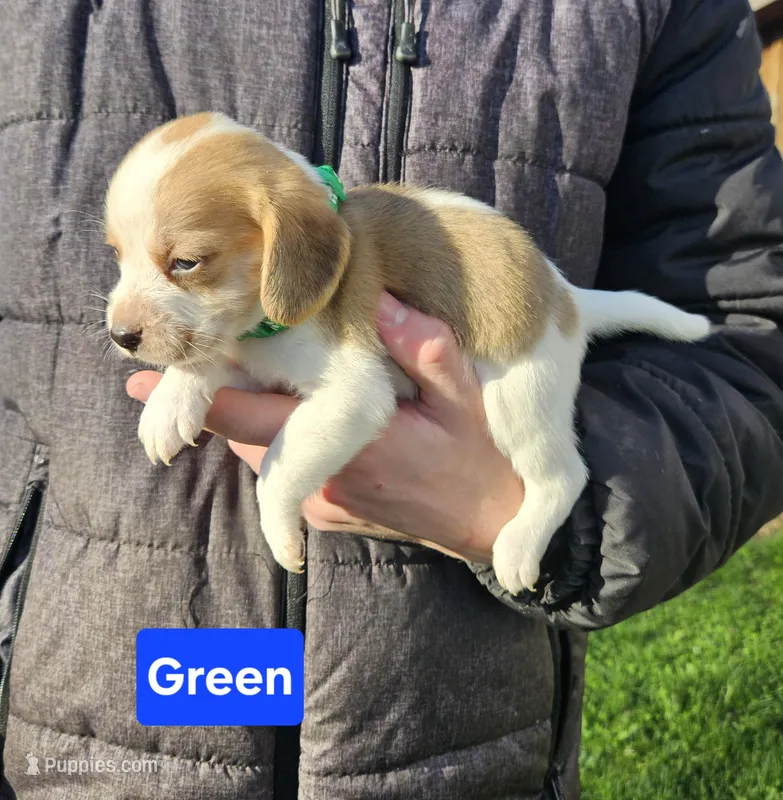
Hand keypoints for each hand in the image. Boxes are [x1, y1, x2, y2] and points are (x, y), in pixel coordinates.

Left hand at [126, 293, 523, 562]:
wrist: (488, 523)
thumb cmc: (479, 458)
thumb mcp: (467, 398)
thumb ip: (427, 349)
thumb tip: (381, 302)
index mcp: (353, 446)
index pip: (256, 421)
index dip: (200, 399)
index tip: (143, 385)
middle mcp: (328, 482)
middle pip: (243, 440)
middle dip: (201, 407)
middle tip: (145, 383)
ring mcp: (326, 506)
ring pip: (258, 458)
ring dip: (235, 423)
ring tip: (202, 390)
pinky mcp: (331, 515)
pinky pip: (281, 474)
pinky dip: (266, 443)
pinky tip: (268, 419)